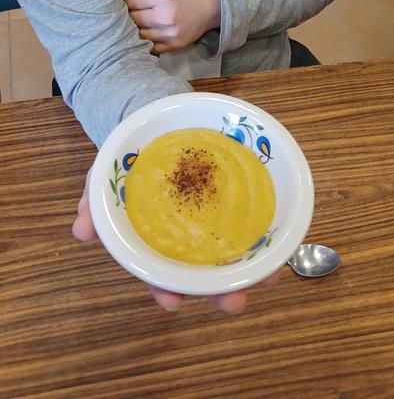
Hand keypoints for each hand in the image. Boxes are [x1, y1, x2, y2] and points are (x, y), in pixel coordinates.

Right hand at [72, 169, 281, 312]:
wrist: (153, 122)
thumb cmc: (130, 161)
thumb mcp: (104, 178)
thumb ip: (94, 202)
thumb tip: (79, 231)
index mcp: (156, 240)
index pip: (160, 273)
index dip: (166, 289)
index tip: (172, 303)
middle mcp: (188, 238)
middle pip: (204, 273)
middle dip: (219, 292)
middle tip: (233, 303)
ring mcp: (214, 219)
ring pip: (234, 252)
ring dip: (252, 269)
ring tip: (270, 278)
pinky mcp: (236, 196)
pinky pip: (253, 218)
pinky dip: (267, 231)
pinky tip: (281, 239)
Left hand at [124, 0, 220, 53]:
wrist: (211, 5)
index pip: (130, 0)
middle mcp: (166, 16)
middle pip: (132, 18)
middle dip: (131, 11)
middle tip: (137, 6)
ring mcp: (170, 33)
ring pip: (138, 33)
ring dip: (137, 26)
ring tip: (143, 16)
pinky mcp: (173, 45)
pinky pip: (149, 46)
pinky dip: (146, 39)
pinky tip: (150, 29)